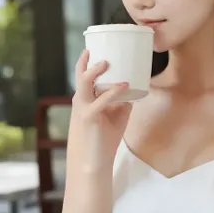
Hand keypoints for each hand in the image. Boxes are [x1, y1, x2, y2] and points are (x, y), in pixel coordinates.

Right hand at [72, 49, 132, 167]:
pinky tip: (124, 86)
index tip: (95, 50)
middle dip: (85, 62)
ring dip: (94, 71)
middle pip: (80, 76)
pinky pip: (100, 101)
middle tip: (93, 49)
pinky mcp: (90, 118)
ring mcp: (83, 109)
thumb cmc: (103, 141)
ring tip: (106, 62)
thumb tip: (134, 91)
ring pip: (84, 84)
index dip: (88, 64)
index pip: (83, 78)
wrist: (93, 163)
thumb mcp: (116, 119)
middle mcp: (81, 102)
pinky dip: (113, 92)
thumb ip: (122, 104)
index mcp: (85, 100)